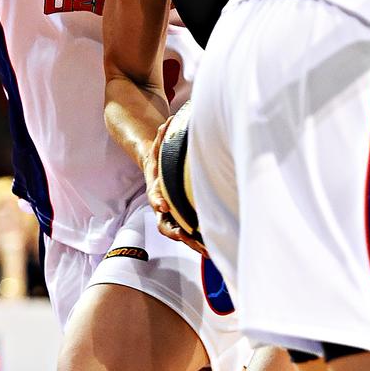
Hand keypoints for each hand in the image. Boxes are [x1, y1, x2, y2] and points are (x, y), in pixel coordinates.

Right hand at [145, 118, 206, 255]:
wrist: (155, 169)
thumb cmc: (159, 158)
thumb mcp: (157, 147)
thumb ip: (160, 136)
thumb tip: (167, 121)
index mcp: (155, 189)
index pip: (155, 197)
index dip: (158, 201)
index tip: (165, 205)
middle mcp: (162, 206)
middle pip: (166, 225)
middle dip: (178, 232)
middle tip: (189, 237)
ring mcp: (172, 216)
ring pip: (180, 233)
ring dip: (192, 242)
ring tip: (207, 249)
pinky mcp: (182, 220)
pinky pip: (190, 233)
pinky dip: (200, 241)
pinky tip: (214, 247)